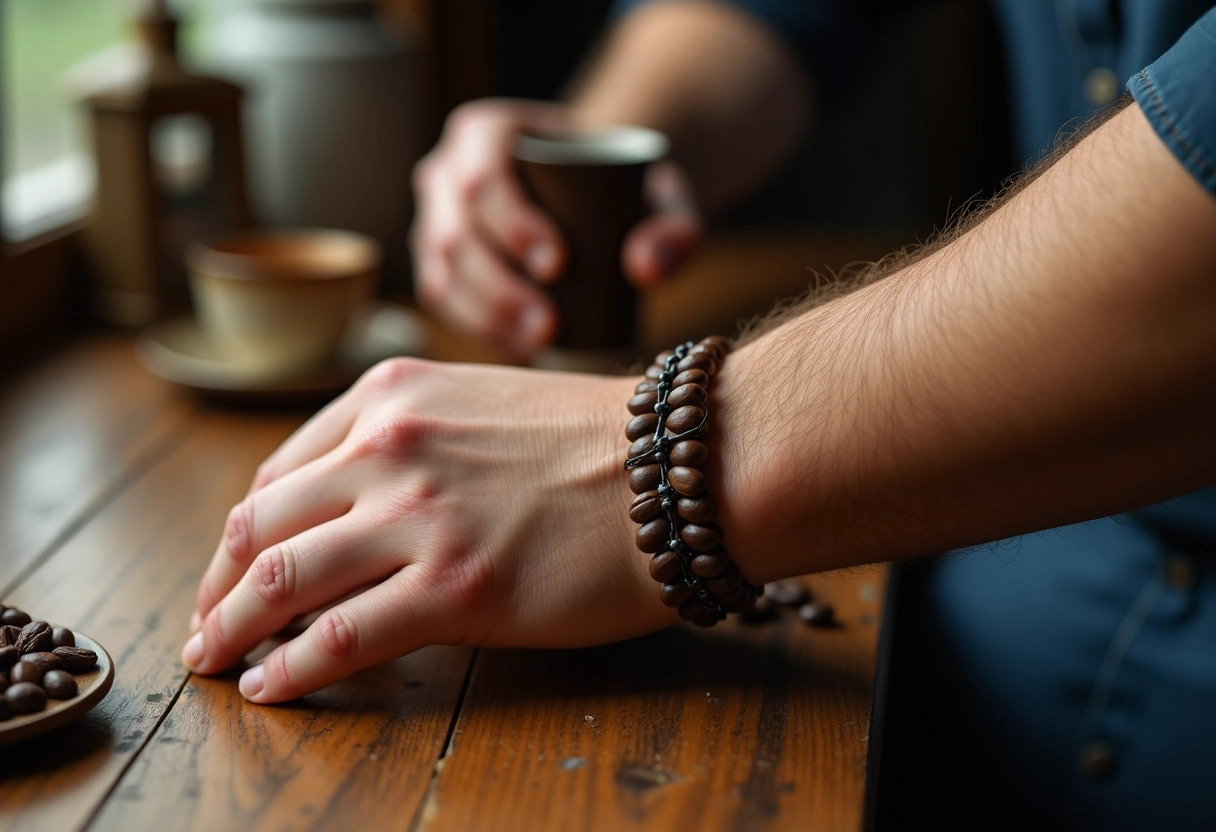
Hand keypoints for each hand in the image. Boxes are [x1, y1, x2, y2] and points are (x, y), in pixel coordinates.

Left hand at [182, 358, 673, 702]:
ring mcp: (419, 516)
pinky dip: (292, 667)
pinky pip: (340, 637)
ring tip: (218, 660)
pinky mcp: (453, 587)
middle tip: (206, 625)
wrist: (682, 467)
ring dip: (234, 629)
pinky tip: (271, 686)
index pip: (282, 474)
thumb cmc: (599, 443)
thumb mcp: (485, 408)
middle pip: (265, 525)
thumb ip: (413, 442)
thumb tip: (359, 510)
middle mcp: (391, 446)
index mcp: (394, 397)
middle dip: (220, 584)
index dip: (247, 532)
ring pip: (283, 580)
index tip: (233, 569)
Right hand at [411, 98, 701, 357]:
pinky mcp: (438, 265)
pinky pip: (442, 300)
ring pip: (443, 272)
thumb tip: (645, 269)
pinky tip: (515, 349)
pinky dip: (477, 328)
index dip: (512, 224)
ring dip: (487, 315)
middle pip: (456, 232)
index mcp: (486, 133)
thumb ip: (676, 228)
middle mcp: (447, 173)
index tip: (560, 265)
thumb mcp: (664, 198)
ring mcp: (435, 221)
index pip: (483, 176)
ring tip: (540, 342)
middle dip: (500, 286)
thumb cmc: (626, 188)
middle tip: (551, 323)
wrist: (600, 197)